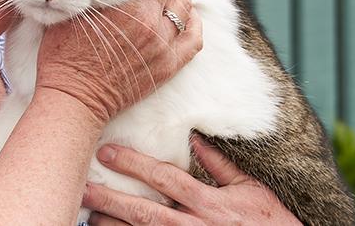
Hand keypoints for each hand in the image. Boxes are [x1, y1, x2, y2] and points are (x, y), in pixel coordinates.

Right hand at [35, 0, 202, 124]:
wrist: (74, 99)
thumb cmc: (62, 57)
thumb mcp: (68, 14)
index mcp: (128, 7)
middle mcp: (151, 22)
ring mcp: (163, 45)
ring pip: (183, 8)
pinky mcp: (168, 66)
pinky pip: (194, 39)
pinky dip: (194, 22)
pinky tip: (189, 14)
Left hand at [82, 135, 301, 224]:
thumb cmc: (272, 223)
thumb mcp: (251, 190)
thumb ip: (221, 165)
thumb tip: (194, 138)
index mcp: (211, 204)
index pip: (165, 179)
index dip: (135, 164)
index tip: (107, 152)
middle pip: (145, 212)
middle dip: (111, 199)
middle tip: (82, 187)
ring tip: (88, 214)